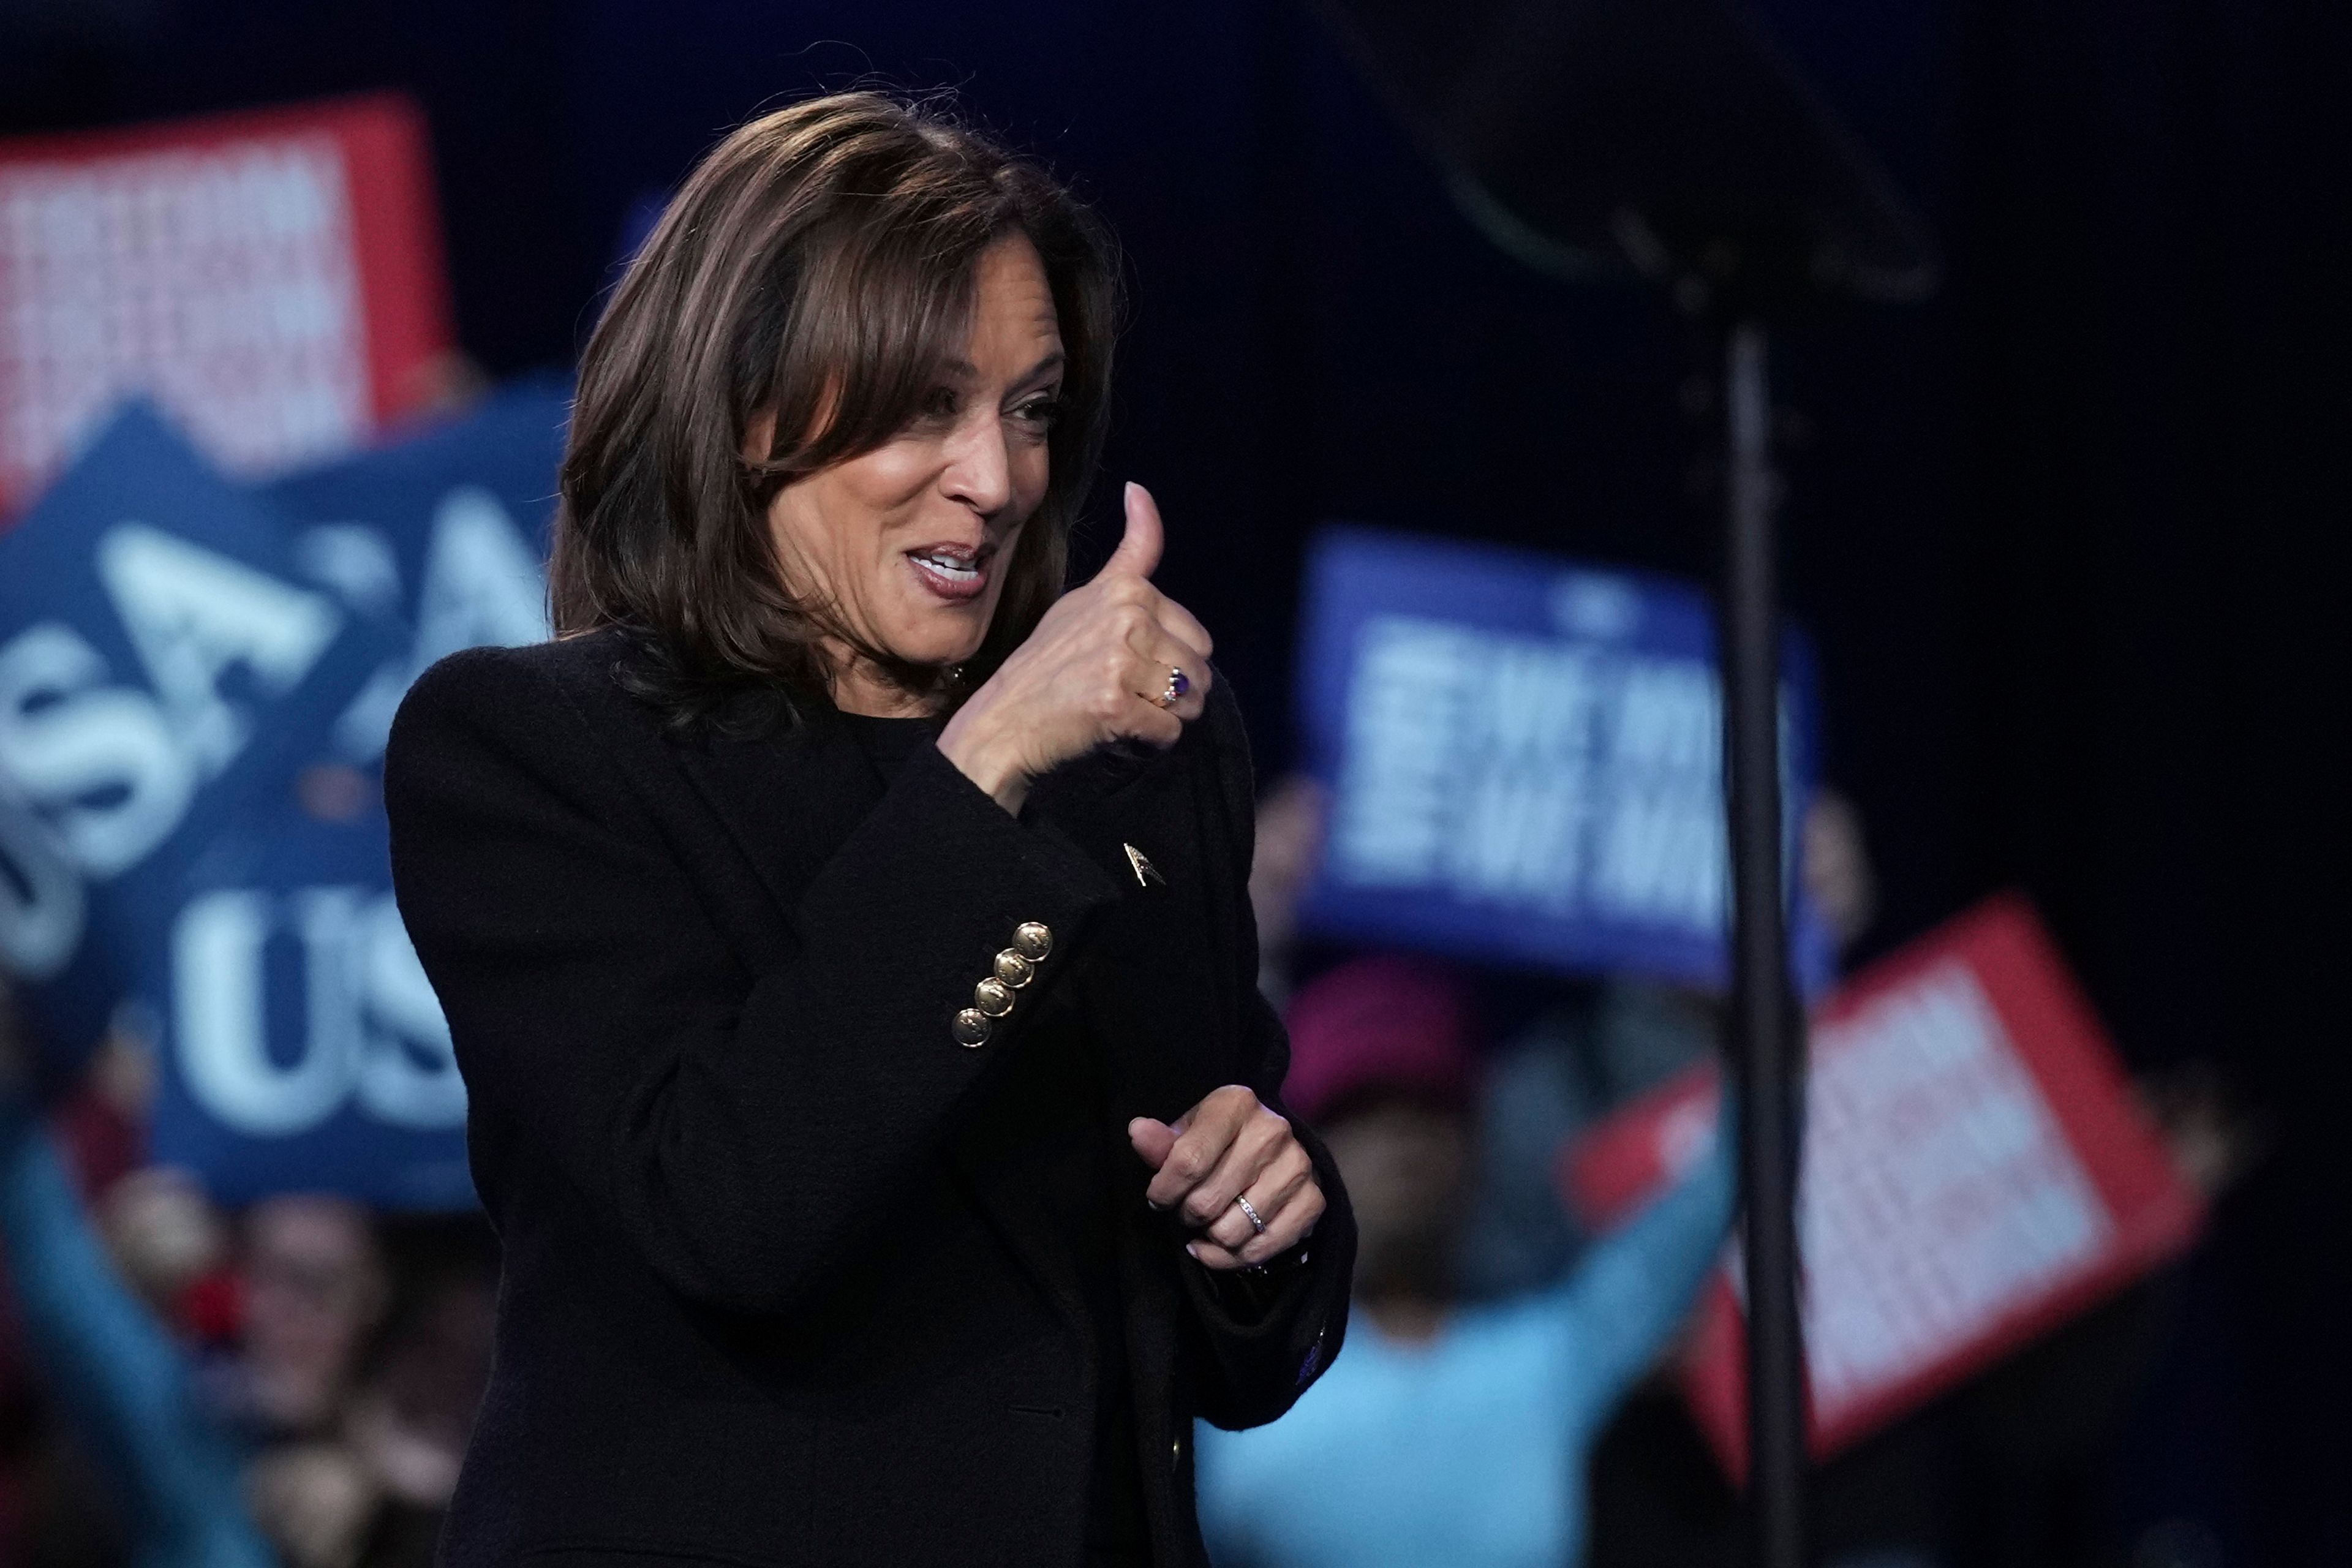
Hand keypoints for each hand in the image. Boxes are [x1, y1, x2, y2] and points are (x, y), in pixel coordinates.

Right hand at [938, 482, 1212, 813]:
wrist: (1004, 722)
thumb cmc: (1047, 665)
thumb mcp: (1086, 597)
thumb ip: (1131, 556)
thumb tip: (1141, 490)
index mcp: (1126, 590)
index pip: (1198, 638)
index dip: (1170, 663)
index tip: (1126, 665)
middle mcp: (1126, 617)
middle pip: (1199, 671)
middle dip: (1173, 695)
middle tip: (1123, 696)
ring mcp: (1120, 659)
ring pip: (1189, 704)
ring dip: (1162, 720)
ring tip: (1119, 713)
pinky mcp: (1116, 703)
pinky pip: (1167, 734)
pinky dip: (1146, 746)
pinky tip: (1112, 733)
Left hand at [1129, 1085, 1324, 1269]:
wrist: (1270, 1147)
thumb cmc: (1217, 1141)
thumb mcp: (1186, 1134)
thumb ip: (1161, 1142)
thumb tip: (1137, 1131)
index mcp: (1235, 1104)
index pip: (1188, 1161)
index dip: (1164, 1191)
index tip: (1159, 1197)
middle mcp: (1272, 1130)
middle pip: (1207, 1201)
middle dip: (1186, 1214)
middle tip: (1186, 1209)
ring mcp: (1297, 1165)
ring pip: (1232, 1231)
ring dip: (1210, 1237)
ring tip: (1207, 1222)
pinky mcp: (1313, 1199)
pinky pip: (1264, 1248)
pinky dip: (1234, 1258)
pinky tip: (1220, 1247)